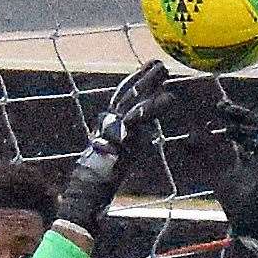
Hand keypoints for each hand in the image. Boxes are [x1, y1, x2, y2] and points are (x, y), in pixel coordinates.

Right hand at [56, 59, 173, 238]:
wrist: (87, 194)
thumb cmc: (97, 186)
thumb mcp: (116, 163)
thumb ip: (126, 148)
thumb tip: (135, 143)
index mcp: (107, 128)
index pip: (120, 101)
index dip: (133, 85)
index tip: (144, 72)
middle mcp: (109, 124)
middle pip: (126, 94)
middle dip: (141, 77)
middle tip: (157, 63)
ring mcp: (114, 129)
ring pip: (132, 99)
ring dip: (149, 82)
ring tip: (164, 69)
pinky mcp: (121, 137)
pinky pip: (140, 117)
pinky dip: (155, 106)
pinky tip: (170, 98)